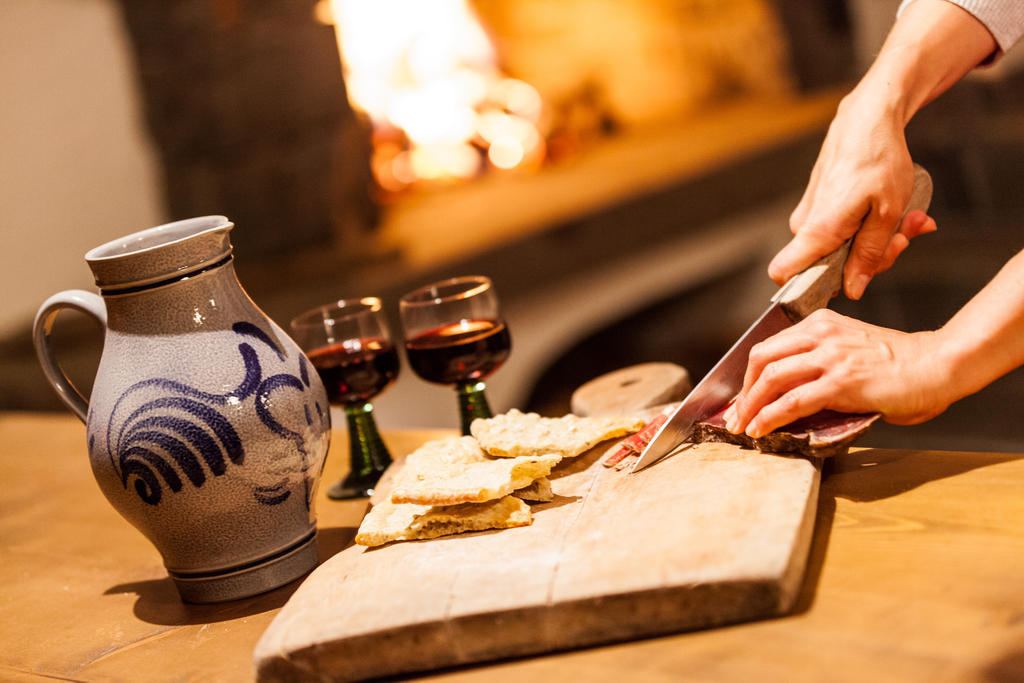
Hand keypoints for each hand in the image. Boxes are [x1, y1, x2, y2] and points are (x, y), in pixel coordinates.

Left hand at [723, 309, 954, 437]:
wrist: (935, 366)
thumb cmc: (897, 365)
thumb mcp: (849, 351)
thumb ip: (818, 363)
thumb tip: (786, 394)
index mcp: (820, 324)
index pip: (770, 347)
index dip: (749, 375)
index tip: (742, 397)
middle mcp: (820, 335)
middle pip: (761, 359)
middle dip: (744, 391)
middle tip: (737, 414)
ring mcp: (830, 357)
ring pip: (770, 379)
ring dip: (750, 406)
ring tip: (743, 426)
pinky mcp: (840, 382)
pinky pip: (791, 401)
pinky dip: (770, 417)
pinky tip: (762, 429)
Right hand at [767, 87, 935, 299]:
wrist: (867, 120)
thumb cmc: (878, 159)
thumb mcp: (887, 213)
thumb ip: (870, 255)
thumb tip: (852, 289)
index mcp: (818, 231)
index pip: (784, 275)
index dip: (809, 289)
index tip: (846, 282)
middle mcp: (806, 226)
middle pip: (828, 267)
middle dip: (871, 259)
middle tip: (903, 237)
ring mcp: (811, 215)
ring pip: (840, 248)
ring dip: (877, 240)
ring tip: (907, 218)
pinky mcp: (820, 206)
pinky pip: (841, 231)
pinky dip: (869, 225)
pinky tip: (892, 210)